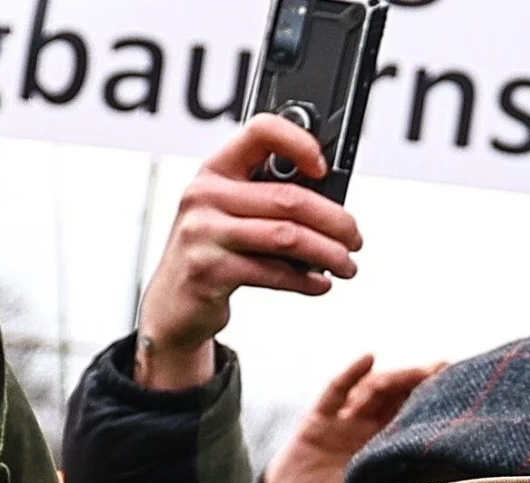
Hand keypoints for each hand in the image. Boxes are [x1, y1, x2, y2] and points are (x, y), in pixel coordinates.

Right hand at [134, 116, 363, 391]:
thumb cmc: (214, 250)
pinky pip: (272, 272)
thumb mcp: (231, 213)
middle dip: (335, 220)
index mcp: (216, 169)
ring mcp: (203, 232)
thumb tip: (333, 204)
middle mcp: (204, 194)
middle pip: (289, 198)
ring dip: (329, 254)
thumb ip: (269, 198)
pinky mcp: (209, 271)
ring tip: (347, 265)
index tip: (326, 168)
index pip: (260, 133)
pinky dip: (306, 281)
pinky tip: (320, 284)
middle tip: (355, 238)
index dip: (300, 142)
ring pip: (287, 237)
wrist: (174, 301)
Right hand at [258, 352, 442, 482]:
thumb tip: (438, 481)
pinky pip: (335, 391)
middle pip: (398, 396)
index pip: (416, 417)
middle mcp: (370, 432)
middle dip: (418, 381)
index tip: (457, 383)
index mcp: (391, 452)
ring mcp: (345, 423)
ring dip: (389, 380)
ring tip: (404, 377)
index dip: (434, 399)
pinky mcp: (318, 420)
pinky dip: (352, 373)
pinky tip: (370, 358)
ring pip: (372, 389)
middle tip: (438, 369)